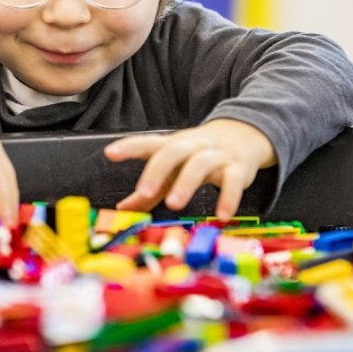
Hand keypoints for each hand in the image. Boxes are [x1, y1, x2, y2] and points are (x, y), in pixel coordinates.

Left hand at [104, 119, 276, 219]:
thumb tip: (122, 209)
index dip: (129, 146)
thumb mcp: (174, 168)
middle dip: (157, 170)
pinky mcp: (237, 168)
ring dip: (186, 183)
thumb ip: (151, 189)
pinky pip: (233, 181)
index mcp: (173, 145)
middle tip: (143, 191)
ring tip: (174, 205)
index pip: (148, 143)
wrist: (242, 135)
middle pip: (173, 151)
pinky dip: (228, 197)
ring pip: (200, 164)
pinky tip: (222, 215)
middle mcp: (193, 146)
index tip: (110, 153)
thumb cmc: (198, 156)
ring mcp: (216, 155)